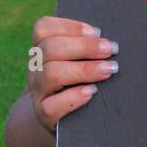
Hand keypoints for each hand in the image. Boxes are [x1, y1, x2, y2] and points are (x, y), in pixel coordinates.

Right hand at [27, 16, 118, 134]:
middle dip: (84, 47)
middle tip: (111, 50)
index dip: (70, 26)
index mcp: (43, 50)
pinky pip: (51, 106)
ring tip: (108, 70)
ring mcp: (37, 92)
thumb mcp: (80, 62)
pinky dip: (73, 97)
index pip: (43, 28)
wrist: (67, 120)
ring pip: (50, 74)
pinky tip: (91, 92)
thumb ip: (89, 48)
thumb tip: (111, 41)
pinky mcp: (43, 115)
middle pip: (50, 49)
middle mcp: (35, 68)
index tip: (97, 32)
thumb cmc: (81, 83)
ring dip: (83, 69)